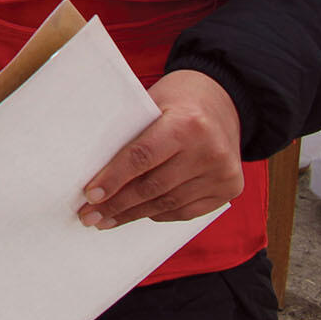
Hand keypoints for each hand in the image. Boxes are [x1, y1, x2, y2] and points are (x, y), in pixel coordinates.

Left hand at [80, 70, 244, 228]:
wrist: (224, 99)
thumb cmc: (178, 99)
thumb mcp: (153, 103)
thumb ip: (131, 133)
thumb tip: (96, 171)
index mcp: (186, 124)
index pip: (141, 157)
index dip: (113, 179)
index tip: (90, 196)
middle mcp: (208, 151)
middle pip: (153, 187)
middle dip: (117, 204)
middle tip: (90, 215)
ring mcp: (222, 173)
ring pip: (168, 203)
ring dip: (133, 214)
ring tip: (107, 219)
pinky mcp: (230, 188)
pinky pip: (187, 211)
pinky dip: (159, 214)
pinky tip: (138, 214)